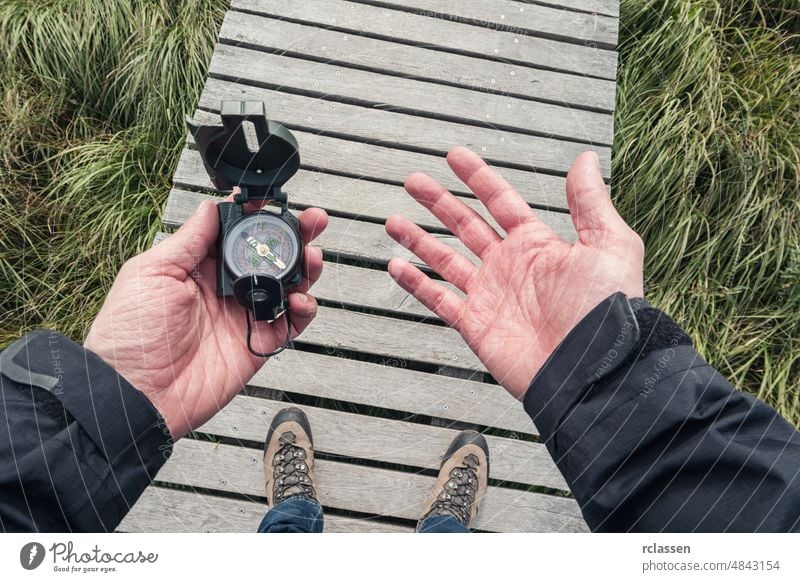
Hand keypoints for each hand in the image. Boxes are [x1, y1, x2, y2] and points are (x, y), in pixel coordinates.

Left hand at [85, 200, 327, 437]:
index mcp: (199, 267)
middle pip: (269, 255)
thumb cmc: (130, 334)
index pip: (237, 233)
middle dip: (294, 235)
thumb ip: (190, 240)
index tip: (274, 200)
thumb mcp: (152, 272)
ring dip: (305, 267)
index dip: (258, 215)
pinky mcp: (259, 345)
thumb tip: (212, 206)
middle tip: (312, 220)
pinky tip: (301, 298)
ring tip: (312, 254)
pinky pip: (291, 324)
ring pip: (287, 285)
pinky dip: (304, 309)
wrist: (136, 392)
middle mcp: (226, 289)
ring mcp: (244, 316)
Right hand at [385, 148, 643, 398]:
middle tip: (413, 181)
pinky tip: (395, 265)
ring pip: (444, 259)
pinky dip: (415, 284)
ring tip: (393, 220)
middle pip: (464, 224)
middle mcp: (509, 266)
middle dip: (439, 202)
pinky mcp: (475, 325)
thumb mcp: (608, 245)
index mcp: (537, 244)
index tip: (454, 156)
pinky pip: (438, 299)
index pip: (499, 201)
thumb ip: (590, 202)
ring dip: (418, 239)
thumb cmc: (608, 310)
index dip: (477, 177)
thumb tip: (583, 160)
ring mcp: (489, 295)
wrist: (593, 369)